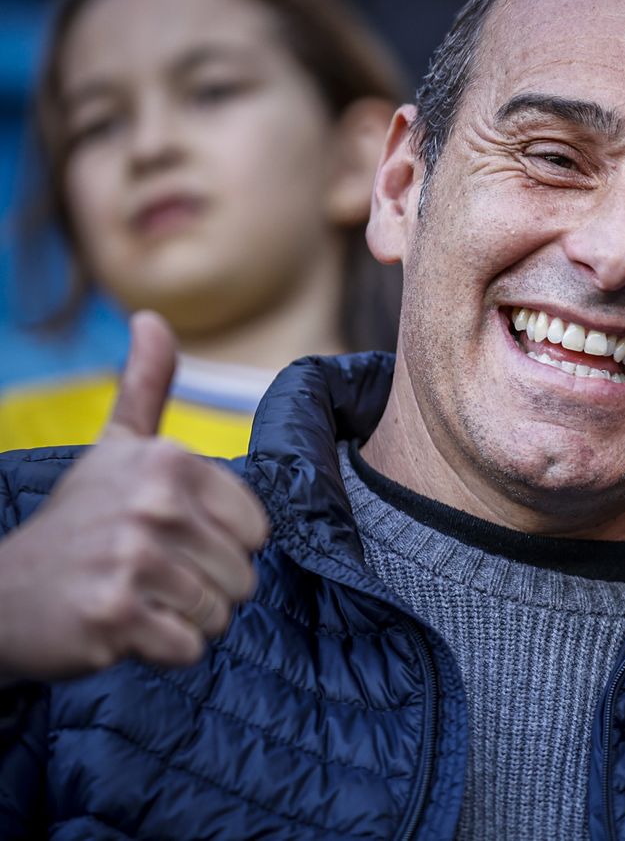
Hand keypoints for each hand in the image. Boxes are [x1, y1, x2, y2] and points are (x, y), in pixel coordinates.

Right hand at [0, 312, 269, 682]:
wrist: (0, 595)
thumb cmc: (78, 520)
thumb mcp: (113, 447)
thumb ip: (145, 386)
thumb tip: (151, 318)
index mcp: (169, 461)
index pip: (257, 529)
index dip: (221, 546)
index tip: (170, 539)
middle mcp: (153, 504)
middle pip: (243, 574)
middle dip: (205, 588)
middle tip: (149, 576)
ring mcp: (131, 559)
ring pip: (218, 613)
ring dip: (184, 619)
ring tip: (137, 598)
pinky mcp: (114, 615)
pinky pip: (188, 647)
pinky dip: (164, 649)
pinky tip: (123, 628)